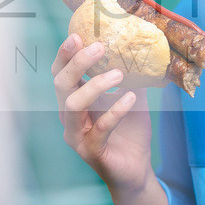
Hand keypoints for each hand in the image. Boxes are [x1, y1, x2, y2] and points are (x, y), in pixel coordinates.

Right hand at [52, 34, 167, 204]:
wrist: (136, 169)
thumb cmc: (129, 131)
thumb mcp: (132, 97)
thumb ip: (132, 76)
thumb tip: (142, 47)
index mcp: (75, 100)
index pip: (61, 73)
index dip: (66, 54)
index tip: (77, 34)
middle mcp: (69, 117)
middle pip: (61, 85)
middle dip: (76, 63)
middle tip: (98, 47)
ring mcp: (77, 136)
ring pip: (73, 105)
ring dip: (95, 86)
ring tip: (119, 73)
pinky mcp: (91, 151)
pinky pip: (99, 129)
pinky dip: (115, 111)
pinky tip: (132, 98)